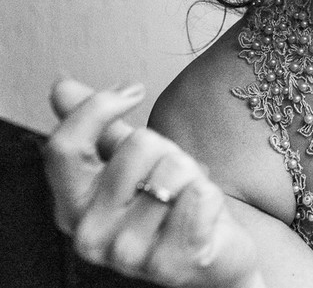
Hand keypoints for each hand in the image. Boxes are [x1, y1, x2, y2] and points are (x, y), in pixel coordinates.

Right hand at [44, 78, 262, 287]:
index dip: (98, 107)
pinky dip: (212, 197)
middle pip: (136, 146)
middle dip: (168, 149)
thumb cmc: (170, 205)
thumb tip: (62, 86)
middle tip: (175, 178)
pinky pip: (199, 197)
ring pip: (174, 170)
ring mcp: (127, 254)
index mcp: (72, 205)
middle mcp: (89, 234)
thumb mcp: (132, 161)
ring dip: (192, 177)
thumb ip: (98, 128)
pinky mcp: (169, 264)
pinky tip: (205, 218)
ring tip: (188, 202)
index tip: (134, 90)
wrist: (212, 256)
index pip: (64, 147)